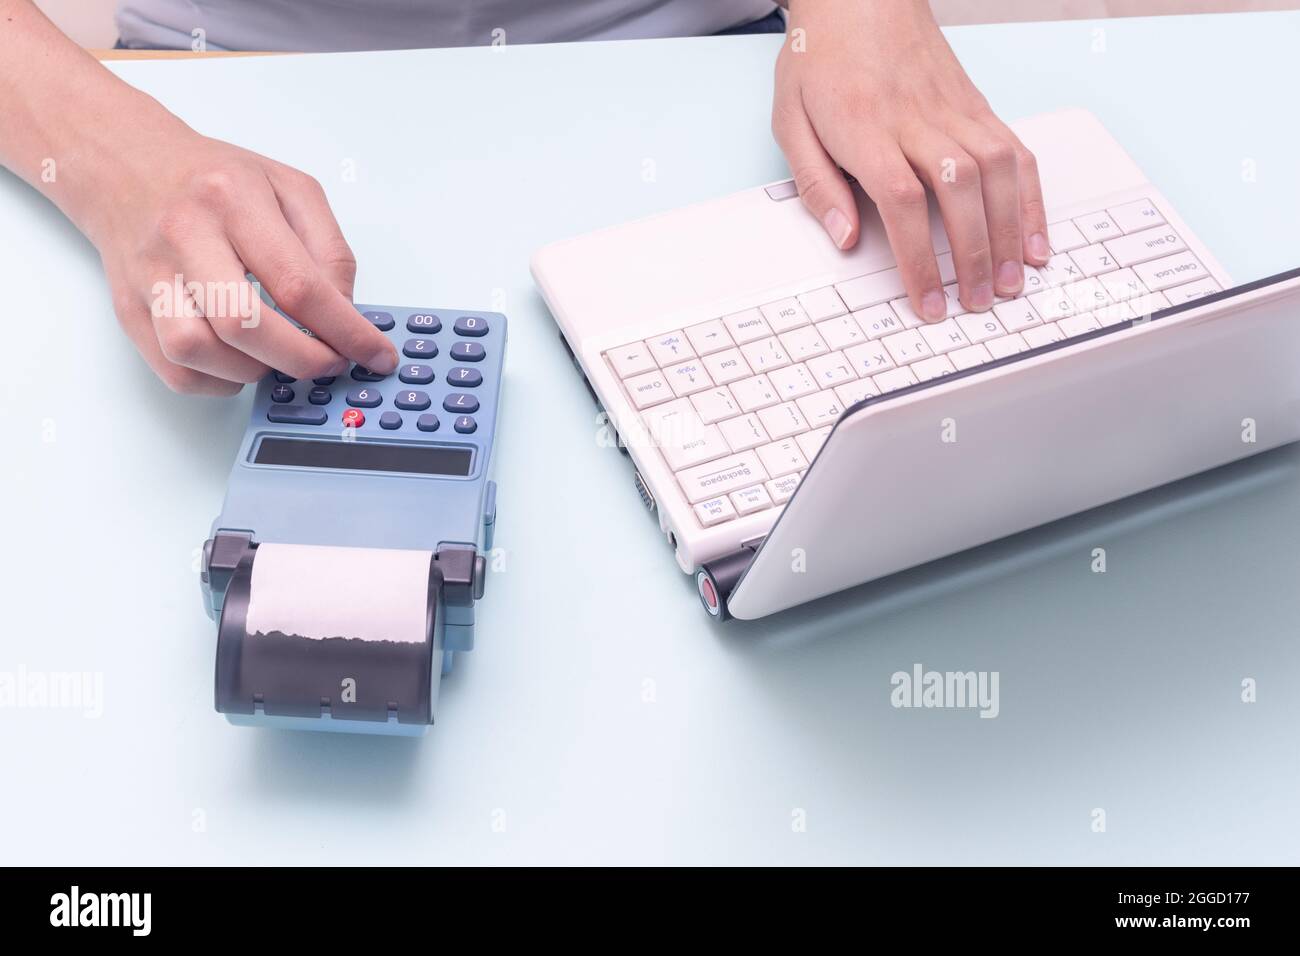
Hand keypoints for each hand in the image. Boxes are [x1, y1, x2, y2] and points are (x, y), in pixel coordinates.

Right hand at [76, 113, 396, 394]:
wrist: (128, 165)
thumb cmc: (215, 180)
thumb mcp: (290, 188)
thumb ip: (329, 249)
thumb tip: (347, 313)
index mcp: (233, 200)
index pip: (298, 284)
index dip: (345, 331)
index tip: (375, 354)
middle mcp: (184, 236)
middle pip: (243, 324)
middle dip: (303, 359)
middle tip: (331, 362)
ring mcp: (149, 275)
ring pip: (196, 351)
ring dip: (253, 371)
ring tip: (278, 355)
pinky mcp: (129, 309)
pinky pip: (173, 370)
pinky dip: (216, 382)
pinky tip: (240, 362)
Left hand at [773, 0, 1049, 319]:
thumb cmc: (821, 56)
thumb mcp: (790, 119)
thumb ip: (816, 183)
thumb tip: (845, 237)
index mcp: (867, 128)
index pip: (902, 201)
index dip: (919, 257)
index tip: (928, 301)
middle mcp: (918, 119)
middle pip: (959, 191)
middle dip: (973, 254)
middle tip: (978, 303)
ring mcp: (956, 110)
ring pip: (997, 172)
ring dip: (1011, 231)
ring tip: (1012, 281)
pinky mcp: (977, 105)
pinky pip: (1015, 151)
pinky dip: (1032, 197)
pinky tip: (1036, 238)